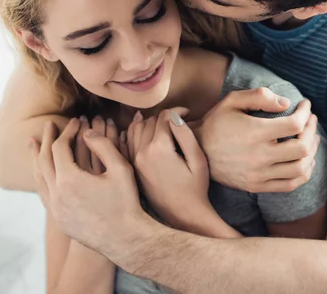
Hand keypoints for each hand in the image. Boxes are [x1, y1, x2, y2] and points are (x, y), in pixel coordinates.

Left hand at [31, 118, 152, 265]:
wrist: (124, 239)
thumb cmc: (126, 202)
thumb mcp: (120, 168)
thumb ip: (103, 145)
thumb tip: (87, 132)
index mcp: (69, 179)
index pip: (59, 147)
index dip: (67, 131)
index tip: (75, 122)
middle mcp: (56, 194)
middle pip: (43, 160)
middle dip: (46, 139)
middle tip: (49, 124)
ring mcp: (55, 208)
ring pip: (38, 177)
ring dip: (36, 158)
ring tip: (34, 144)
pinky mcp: (58, 219)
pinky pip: (43, 192)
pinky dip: (40, 176)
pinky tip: (42, 171)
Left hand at [126, 109, 213, 230]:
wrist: (183, 214)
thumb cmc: (195, 187)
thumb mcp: (197, 160)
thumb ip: (185, 135)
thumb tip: (174, 116)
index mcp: (159, 148)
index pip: (164, 117)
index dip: (177, 111)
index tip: (188, 113)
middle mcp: (142, 152)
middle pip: (149, 121)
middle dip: (164, 117)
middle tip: (178, 120)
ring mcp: (135, 161)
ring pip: (135, 129)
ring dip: (148, 123)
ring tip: (163, 126)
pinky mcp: (133, 168)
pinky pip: (128, 142)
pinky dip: (135, 133)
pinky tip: (144, 132)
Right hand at [195, 88, 320, 192]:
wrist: (196, 150)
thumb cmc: (216, 122)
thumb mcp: (232, 101)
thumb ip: (259, 96)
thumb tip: (286, 103)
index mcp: (254, 133)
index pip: (294, 125)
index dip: (305, 113)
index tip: (305, 105)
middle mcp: (258, 156)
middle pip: (302, 148)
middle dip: (312, 131)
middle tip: (311, 121)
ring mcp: (258, 175)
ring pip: (300, 169)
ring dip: (312, 153)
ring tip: (311, 139)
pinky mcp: (256, 186)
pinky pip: (290, 184)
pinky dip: (304, 173)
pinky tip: (306, 161)